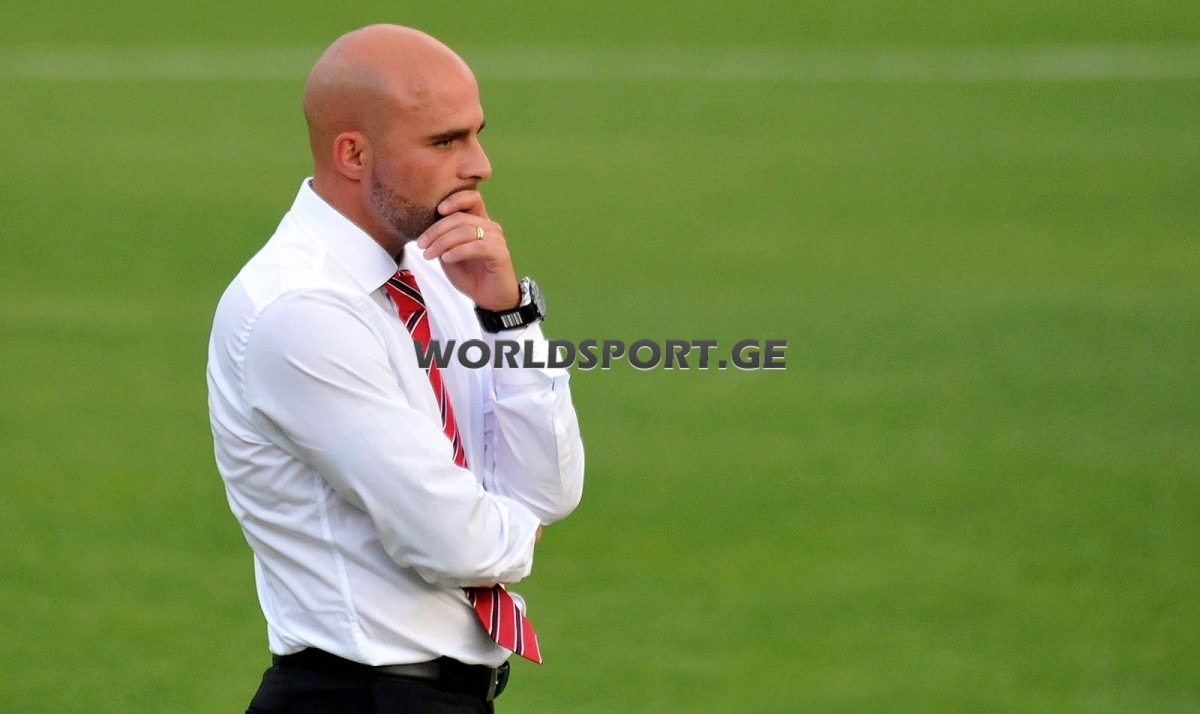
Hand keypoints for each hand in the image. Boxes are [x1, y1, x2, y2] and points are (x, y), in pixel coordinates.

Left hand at [416, 190, 519, 310]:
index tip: (436, 210)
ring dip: (443, 242)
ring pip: (466, 231)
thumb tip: (426, 229)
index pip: (471, 198)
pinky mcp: (500, 254)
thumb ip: (443, 239)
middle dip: (436, 230)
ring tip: (428, 254)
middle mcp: (490, 227)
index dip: (455, 199)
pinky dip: (458, 251)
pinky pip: (476, 247)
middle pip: (460, 217)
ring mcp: (497, 240)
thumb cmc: (471, 275)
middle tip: (421, 244)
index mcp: (480, 222)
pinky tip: (446, 259)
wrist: (489, 299)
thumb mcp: (450, 254)